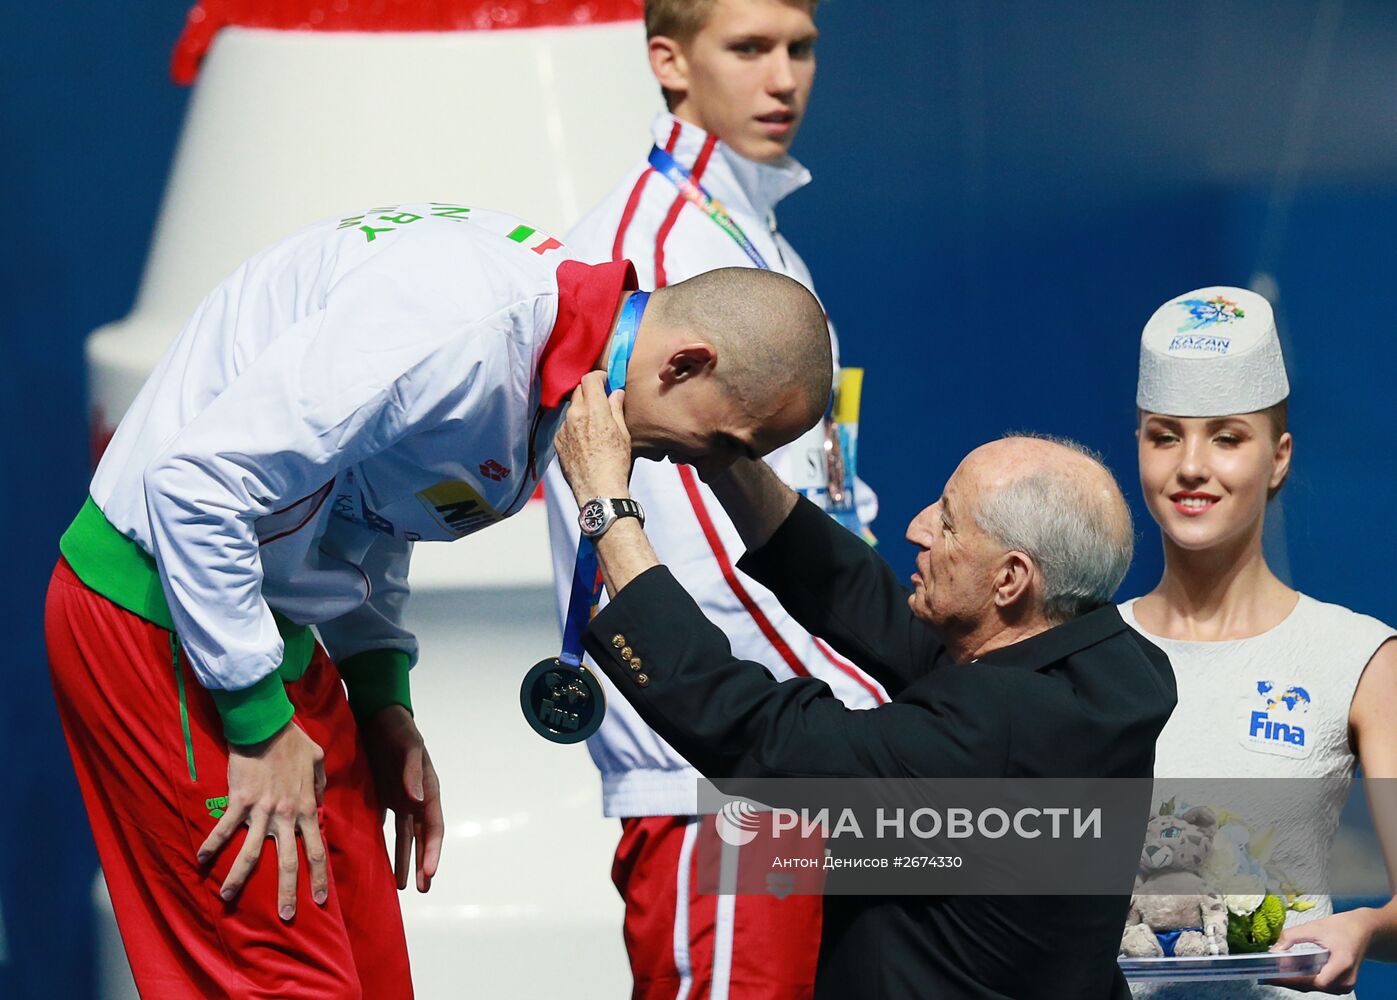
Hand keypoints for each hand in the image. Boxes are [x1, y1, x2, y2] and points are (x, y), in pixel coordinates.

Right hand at [197, 720, 327, 920]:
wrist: (266, 724)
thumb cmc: (292, 740)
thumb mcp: (317, 759)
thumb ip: (320, 782)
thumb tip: (320, 798)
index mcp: (307, 808)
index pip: (317, 850)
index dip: (319, 877)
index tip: (319, 900)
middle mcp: (286, 815)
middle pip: (289, 861)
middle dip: (288, 892)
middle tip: (287, 917)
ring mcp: (262, 810)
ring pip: (252, 853)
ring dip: (238, 878)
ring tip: (228, 898)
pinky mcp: (239, 801)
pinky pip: (224, 828)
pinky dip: (212, 845)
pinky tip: (200, 860)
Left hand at [363, 705, 442, 891]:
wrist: (378, 716)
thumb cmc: (398, 729)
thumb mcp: (408, 746)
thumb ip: (412, 771)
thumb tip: (416, 799)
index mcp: (429, 789)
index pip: (433, 827)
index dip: (432, 851)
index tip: (429, 873)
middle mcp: (417, 799)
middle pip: (422, 838)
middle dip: (423, 863)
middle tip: (422, 889)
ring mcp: (401, 799)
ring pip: (404, 837)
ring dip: (404, 859)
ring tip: (402, 885)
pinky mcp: (384, 797)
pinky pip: (385, 826)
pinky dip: (384, 844)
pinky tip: (379, 860)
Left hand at [555, 371, 631, 501]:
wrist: (598, 490)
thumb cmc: (616, 463)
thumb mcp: (623, 433)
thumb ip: (616, 409)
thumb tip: (615, 393)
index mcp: (594, 410)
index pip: (589, 379)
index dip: (598, 377)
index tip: (605, 381)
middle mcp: (575, 415)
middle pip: (579, 391)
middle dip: (590, 392)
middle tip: (601, 402)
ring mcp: (563, 429)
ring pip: (571, 409)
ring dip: (581, 410)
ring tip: (593, 426)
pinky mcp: (557, 442)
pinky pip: (565, 426)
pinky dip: (574, 427)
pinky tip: (585, 441)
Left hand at [1267, 908, 1376, 992]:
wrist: (1365, 931)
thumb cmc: (1342, 927)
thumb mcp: (1314, 927)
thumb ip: (1292, 937)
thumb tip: (1274, 950)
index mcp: (1342, 964)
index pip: (1316, 981)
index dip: (1293, 979)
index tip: (1273, 975)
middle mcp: (1346, 979)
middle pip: (1313, 987)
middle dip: (1289, 981)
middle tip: (1267, 975)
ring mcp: (1346, 985)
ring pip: (1316, 989)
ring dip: (1296, 983)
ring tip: (1274, 975)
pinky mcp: (1342, 985)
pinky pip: (1320, 987)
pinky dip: (1305, 981)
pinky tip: (1290, 975)